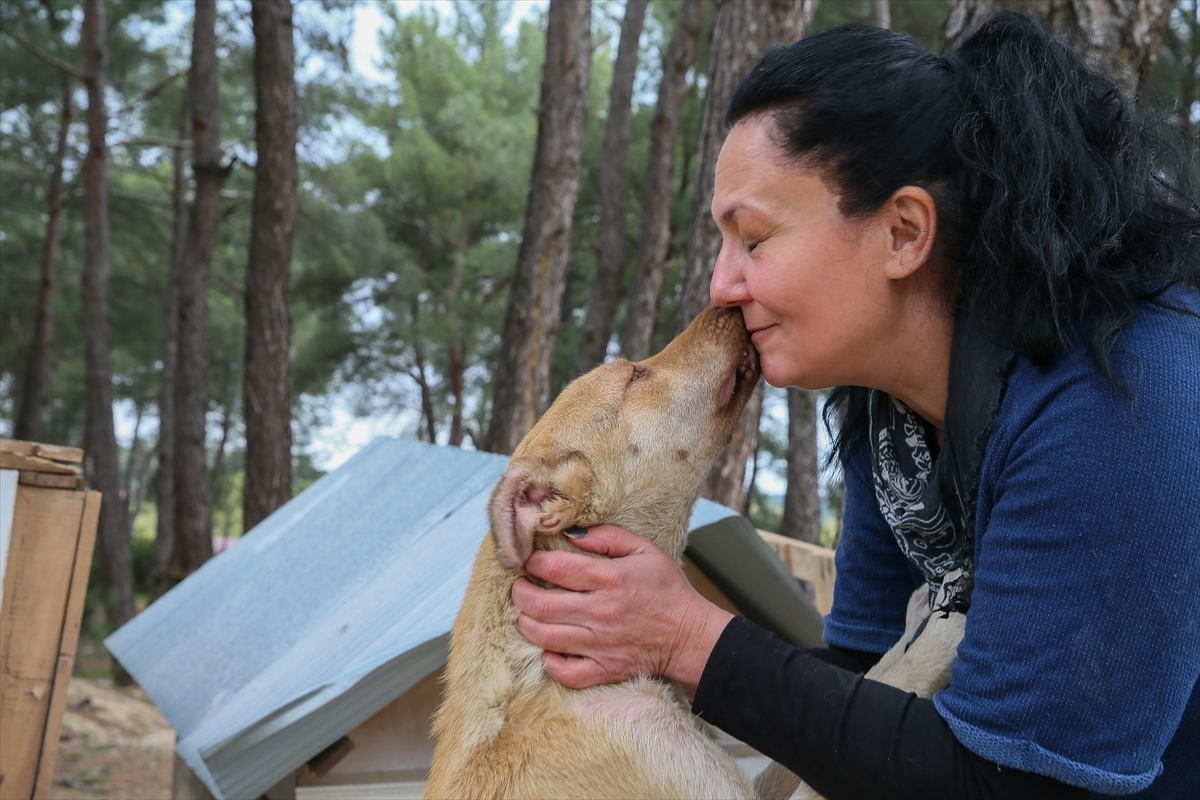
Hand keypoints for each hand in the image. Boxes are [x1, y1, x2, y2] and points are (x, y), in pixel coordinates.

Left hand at [510, 524, 733, 695]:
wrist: (690, 635)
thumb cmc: (668, 590)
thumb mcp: (645, 550)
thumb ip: (608, 537)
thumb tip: (574, 535)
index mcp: (610, 579)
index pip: (555, 568)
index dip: (533, 563)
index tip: (530, 562)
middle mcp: (600, 612)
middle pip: (541, 605)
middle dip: (520, 593)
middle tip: (519, 587)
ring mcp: (600, 644)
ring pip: (545, 637)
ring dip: (527, 624)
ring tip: (528, 614)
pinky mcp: (604, 669)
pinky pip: (565, 672)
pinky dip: (550, 662)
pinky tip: (549, 649)